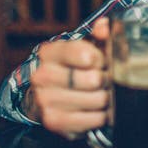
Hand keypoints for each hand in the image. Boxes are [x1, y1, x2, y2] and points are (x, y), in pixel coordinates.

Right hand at [25, 18, 110, 138]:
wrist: (44, 96)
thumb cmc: (70, 68)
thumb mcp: (82, 47)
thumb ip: (97, 34)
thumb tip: (105, 26)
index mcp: (49, 52)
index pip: (84, 53)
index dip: (101, 58)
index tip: (101, 62)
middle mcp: (42, 75)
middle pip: (93, 79)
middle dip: (106, 80)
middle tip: (104, 81)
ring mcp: (45, 99)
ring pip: (96, 99)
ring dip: (105, 98)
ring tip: (101, 94)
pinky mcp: (53, 120)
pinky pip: (90, 120)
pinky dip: (100, 116)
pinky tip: (98, 110)